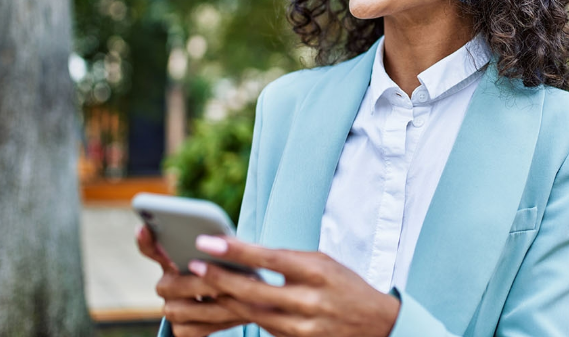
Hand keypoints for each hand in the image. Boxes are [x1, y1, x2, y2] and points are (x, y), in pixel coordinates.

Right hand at [135, 225, 252, 336]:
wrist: (239, 301)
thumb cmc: (233, 269)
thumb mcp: (228, 254)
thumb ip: (219, 246)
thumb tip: (217, 242)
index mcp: (174, 260)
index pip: (152, 249)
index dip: (146, 241)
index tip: (143, 229)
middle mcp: (167, 285)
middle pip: (171, 285)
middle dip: (200, 282)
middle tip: (223, 280)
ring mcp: (171, 309)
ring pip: (181, 310)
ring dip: (212, 304)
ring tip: (237, 296)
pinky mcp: (180, 330)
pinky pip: (193, 330)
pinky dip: (216, 323)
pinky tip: (238, 314)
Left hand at [189, 235, 400, 336]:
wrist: (374, 323)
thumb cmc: (344, 284)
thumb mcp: (321, 262)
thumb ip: (287, 260)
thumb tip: (247, 253)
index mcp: (316, 272)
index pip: (269, 259)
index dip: (237, 250)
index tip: (209, 241)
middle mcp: (308, 300)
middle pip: (253, 291)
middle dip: (219, 277)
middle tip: (195, 265)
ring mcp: (301, 326)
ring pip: (252, 313)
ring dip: (224, 298)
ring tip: (202, 283)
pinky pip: (263, 327)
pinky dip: (243, 313)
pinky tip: (227, 302)